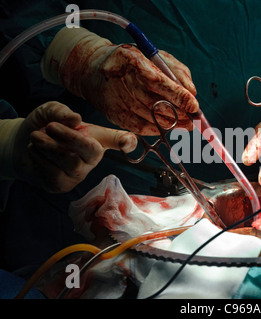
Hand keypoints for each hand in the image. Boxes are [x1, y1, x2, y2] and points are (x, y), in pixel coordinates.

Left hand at [13, 102, 136, 192]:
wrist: (21, 145)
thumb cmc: (44, 127)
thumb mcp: (51, 112)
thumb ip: (61, 112)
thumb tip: (75, 119)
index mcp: (96, 138)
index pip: (117, 140)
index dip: (127, 141)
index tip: (128, 143)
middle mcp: (92, 159)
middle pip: (91, 151)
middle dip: (69, 137)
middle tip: (50, 126)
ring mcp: (78, 174)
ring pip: (70, 162)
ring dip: (48, 147)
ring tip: (36, 137)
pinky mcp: (62, 186)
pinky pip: (53, 174)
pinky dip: (39, 159)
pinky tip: (35, 152)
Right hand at [42, 27, 198, 135]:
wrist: (93, 70)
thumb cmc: (132, 62)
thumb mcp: (155, 56)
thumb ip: (177, 72)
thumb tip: (192, 93)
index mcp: (132, 60)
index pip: (157, 81)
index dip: (177, 95)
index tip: (194, 105)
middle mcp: (121, 80)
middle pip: (154, 103)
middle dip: (179, 113)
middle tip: (194, 119)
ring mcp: (115, 100)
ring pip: (149, 118)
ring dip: (171, 123)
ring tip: (185, 123)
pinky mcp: (113, 115)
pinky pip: (139, 128)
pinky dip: (157, 129)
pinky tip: (168, 126)